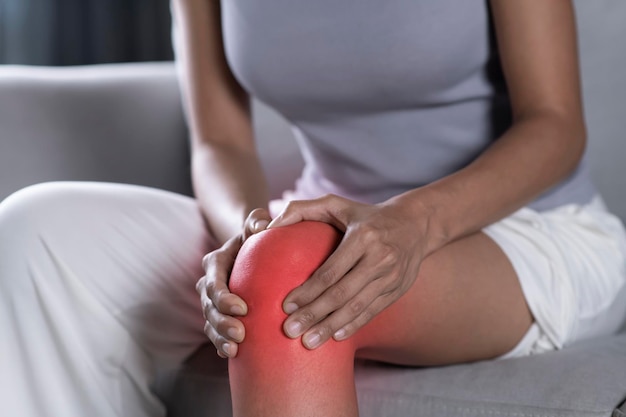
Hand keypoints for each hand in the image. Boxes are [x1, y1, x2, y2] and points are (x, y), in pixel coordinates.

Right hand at [196, 208, 271, 357]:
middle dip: (222, 322)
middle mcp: (209, 283)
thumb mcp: (256, 223)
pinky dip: (221, 344)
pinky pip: (215, 333)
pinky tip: (234, 356)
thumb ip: (257, 220)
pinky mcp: (219, 316)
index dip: (224, 297)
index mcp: (215, 262)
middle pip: (209, 307)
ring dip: (220, 337)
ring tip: (234, 349)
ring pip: (209, 323)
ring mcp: (212, 302)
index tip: (243, 308)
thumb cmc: (257, 235)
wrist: (251, 249)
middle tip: (240, 334)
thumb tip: (263, 225)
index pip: (214, 282)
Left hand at [268, 194, 430, 348]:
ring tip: (309, 342)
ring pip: (357, 308)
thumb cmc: (366, 215)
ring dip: (331, 327)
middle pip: (341, 294)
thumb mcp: (336, 204)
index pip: (330, 271)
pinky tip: (335, 336)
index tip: (286, 307)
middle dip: (313, 315)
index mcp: (363, 236)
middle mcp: (380, 258)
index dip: (307, 291)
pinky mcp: (398, 289)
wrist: (415, 224)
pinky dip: (354, 326)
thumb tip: (270, 227)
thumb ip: (301, 210)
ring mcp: (391, 276)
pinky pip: (372, 312)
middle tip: (290, 331)